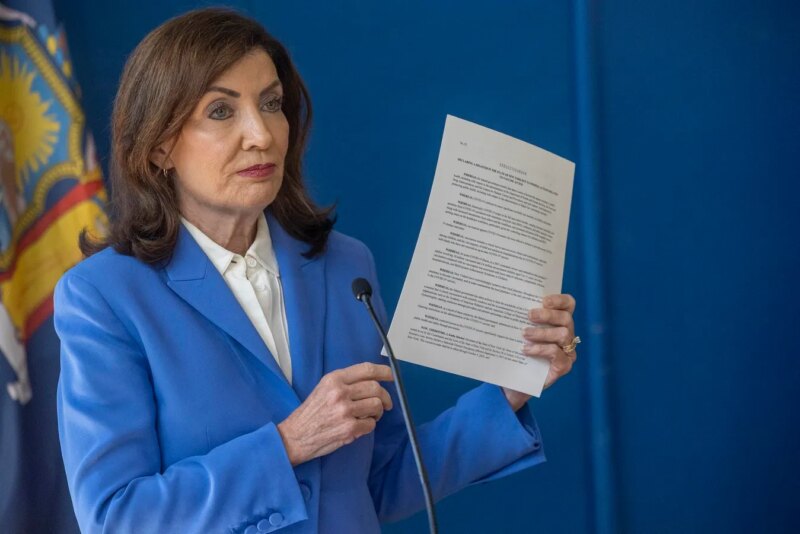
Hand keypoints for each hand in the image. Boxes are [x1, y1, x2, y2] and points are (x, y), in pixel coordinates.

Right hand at [277, 362, 393, 465]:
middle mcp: (340, 392)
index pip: (367, 370)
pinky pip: (371, 424)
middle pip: (376, 388)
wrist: (296, 436)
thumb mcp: (324, 388)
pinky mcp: (349, 428)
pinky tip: (361, 426)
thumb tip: (373, 380)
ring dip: (378, 412)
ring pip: (377, 405)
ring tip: (371, 416)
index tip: (390, 376)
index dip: (383, 372)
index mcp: (334, 379)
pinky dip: (370, 426)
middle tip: (385, 404)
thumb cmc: (311, 412)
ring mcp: (345, 410)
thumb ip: (346, 382)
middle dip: (385, 397)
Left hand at [502, 294, 577, 409]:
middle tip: (529, 315)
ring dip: (542, 332)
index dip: (559, 299)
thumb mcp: (518, 331)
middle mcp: (567, 335)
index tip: (543, 300)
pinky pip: (556, 352)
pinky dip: (540, 349)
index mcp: (558, 322)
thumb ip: (521, 317)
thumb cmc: (516, 352)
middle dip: (547, 315)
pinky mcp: (564, 366)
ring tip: (524, 334)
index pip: (568, 304)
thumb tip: (510, 300)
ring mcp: (567, 351)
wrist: (513, 380)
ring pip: (563, 334)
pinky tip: (526, 350)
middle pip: (566, 318)